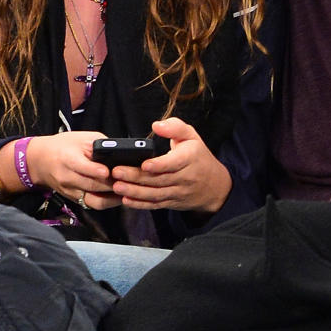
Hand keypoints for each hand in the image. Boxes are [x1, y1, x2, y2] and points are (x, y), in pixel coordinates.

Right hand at [26, 132, 118, 209]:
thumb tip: (120, 153)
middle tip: (128, 182)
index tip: (109, 171)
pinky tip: (118, 197)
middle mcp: (67, 177)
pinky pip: (92, 204)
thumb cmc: (64, 146)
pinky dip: (107, 202)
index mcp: (68, 158)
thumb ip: (100, 144)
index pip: (82, 167)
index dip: (96, 170)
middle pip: (91, 185)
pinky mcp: (73, 199)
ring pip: (93, 200)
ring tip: (127, 191)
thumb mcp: (81, 138)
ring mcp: (70, 191)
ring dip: (112, 197)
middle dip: (111, 185)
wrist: (41, 161)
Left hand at [110, 118, 231, 213]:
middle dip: (136, 177)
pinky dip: (140, 204)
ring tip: (117, 186)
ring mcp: (178, 192)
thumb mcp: (191, 136)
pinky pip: (155, 205)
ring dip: (135, 192)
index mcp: (189, 158)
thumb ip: (175, 127)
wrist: (215, 186)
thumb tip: (156, 125)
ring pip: (155, 194)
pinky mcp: (172, 202)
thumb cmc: (198, 156)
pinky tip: (126, 200)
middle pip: (159, 179)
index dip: (158, 165)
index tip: (143, 164)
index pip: (173, 164)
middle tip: (116, 172)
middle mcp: (184, 178)